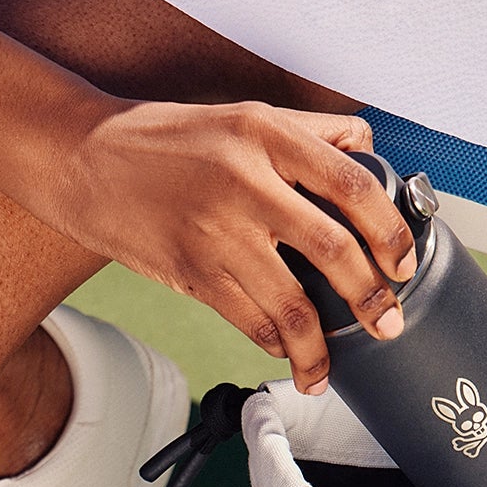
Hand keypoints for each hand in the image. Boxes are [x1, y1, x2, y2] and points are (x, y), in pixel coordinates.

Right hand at [49, 97, 415, 392]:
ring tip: (328, 370)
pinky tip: (286, 352)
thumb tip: (366, 142)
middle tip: (389, 324)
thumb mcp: (241, 117)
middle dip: (371, 296)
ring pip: (291, 305)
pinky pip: (251, 322)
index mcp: (265, 135)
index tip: (404, 262)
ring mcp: (216, 231)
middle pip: (332, 248)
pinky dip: (276, 344)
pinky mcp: (192, 271)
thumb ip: (309, 131)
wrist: (82, 157)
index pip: (349, 182)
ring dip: (318, 348)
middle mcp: (244, 181)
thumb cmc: (168, 140)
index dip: (388, 228)